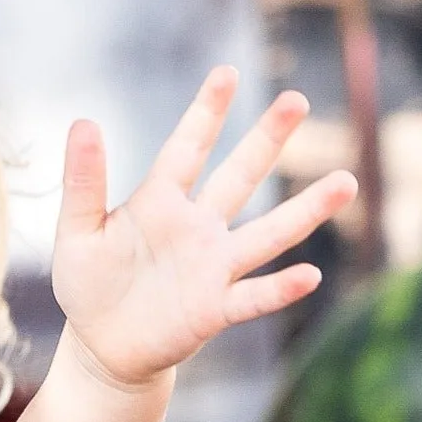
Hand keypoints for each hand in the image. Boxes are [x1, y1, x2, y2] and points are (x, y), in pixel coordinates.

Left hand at [52, 69, 357, 389]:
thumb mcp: (76, 235)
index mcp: (161, 202)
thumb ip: (82, 183)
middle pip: (240, 176)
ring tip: (345, 182)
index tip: (227, 72)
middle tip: (296, 100)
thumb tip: (82, 122)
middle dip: (266, 140)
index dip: (207, 112)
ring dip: (305, 212)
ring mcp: (212, 267)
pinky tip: (310, 276)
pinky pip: (253, 296)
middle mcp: (197, 227)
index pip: (188, 148)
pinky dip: (279, 288)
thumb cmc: (90, 287)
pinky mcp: (214, 310)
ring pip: (266, 234)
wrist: (104, 348)